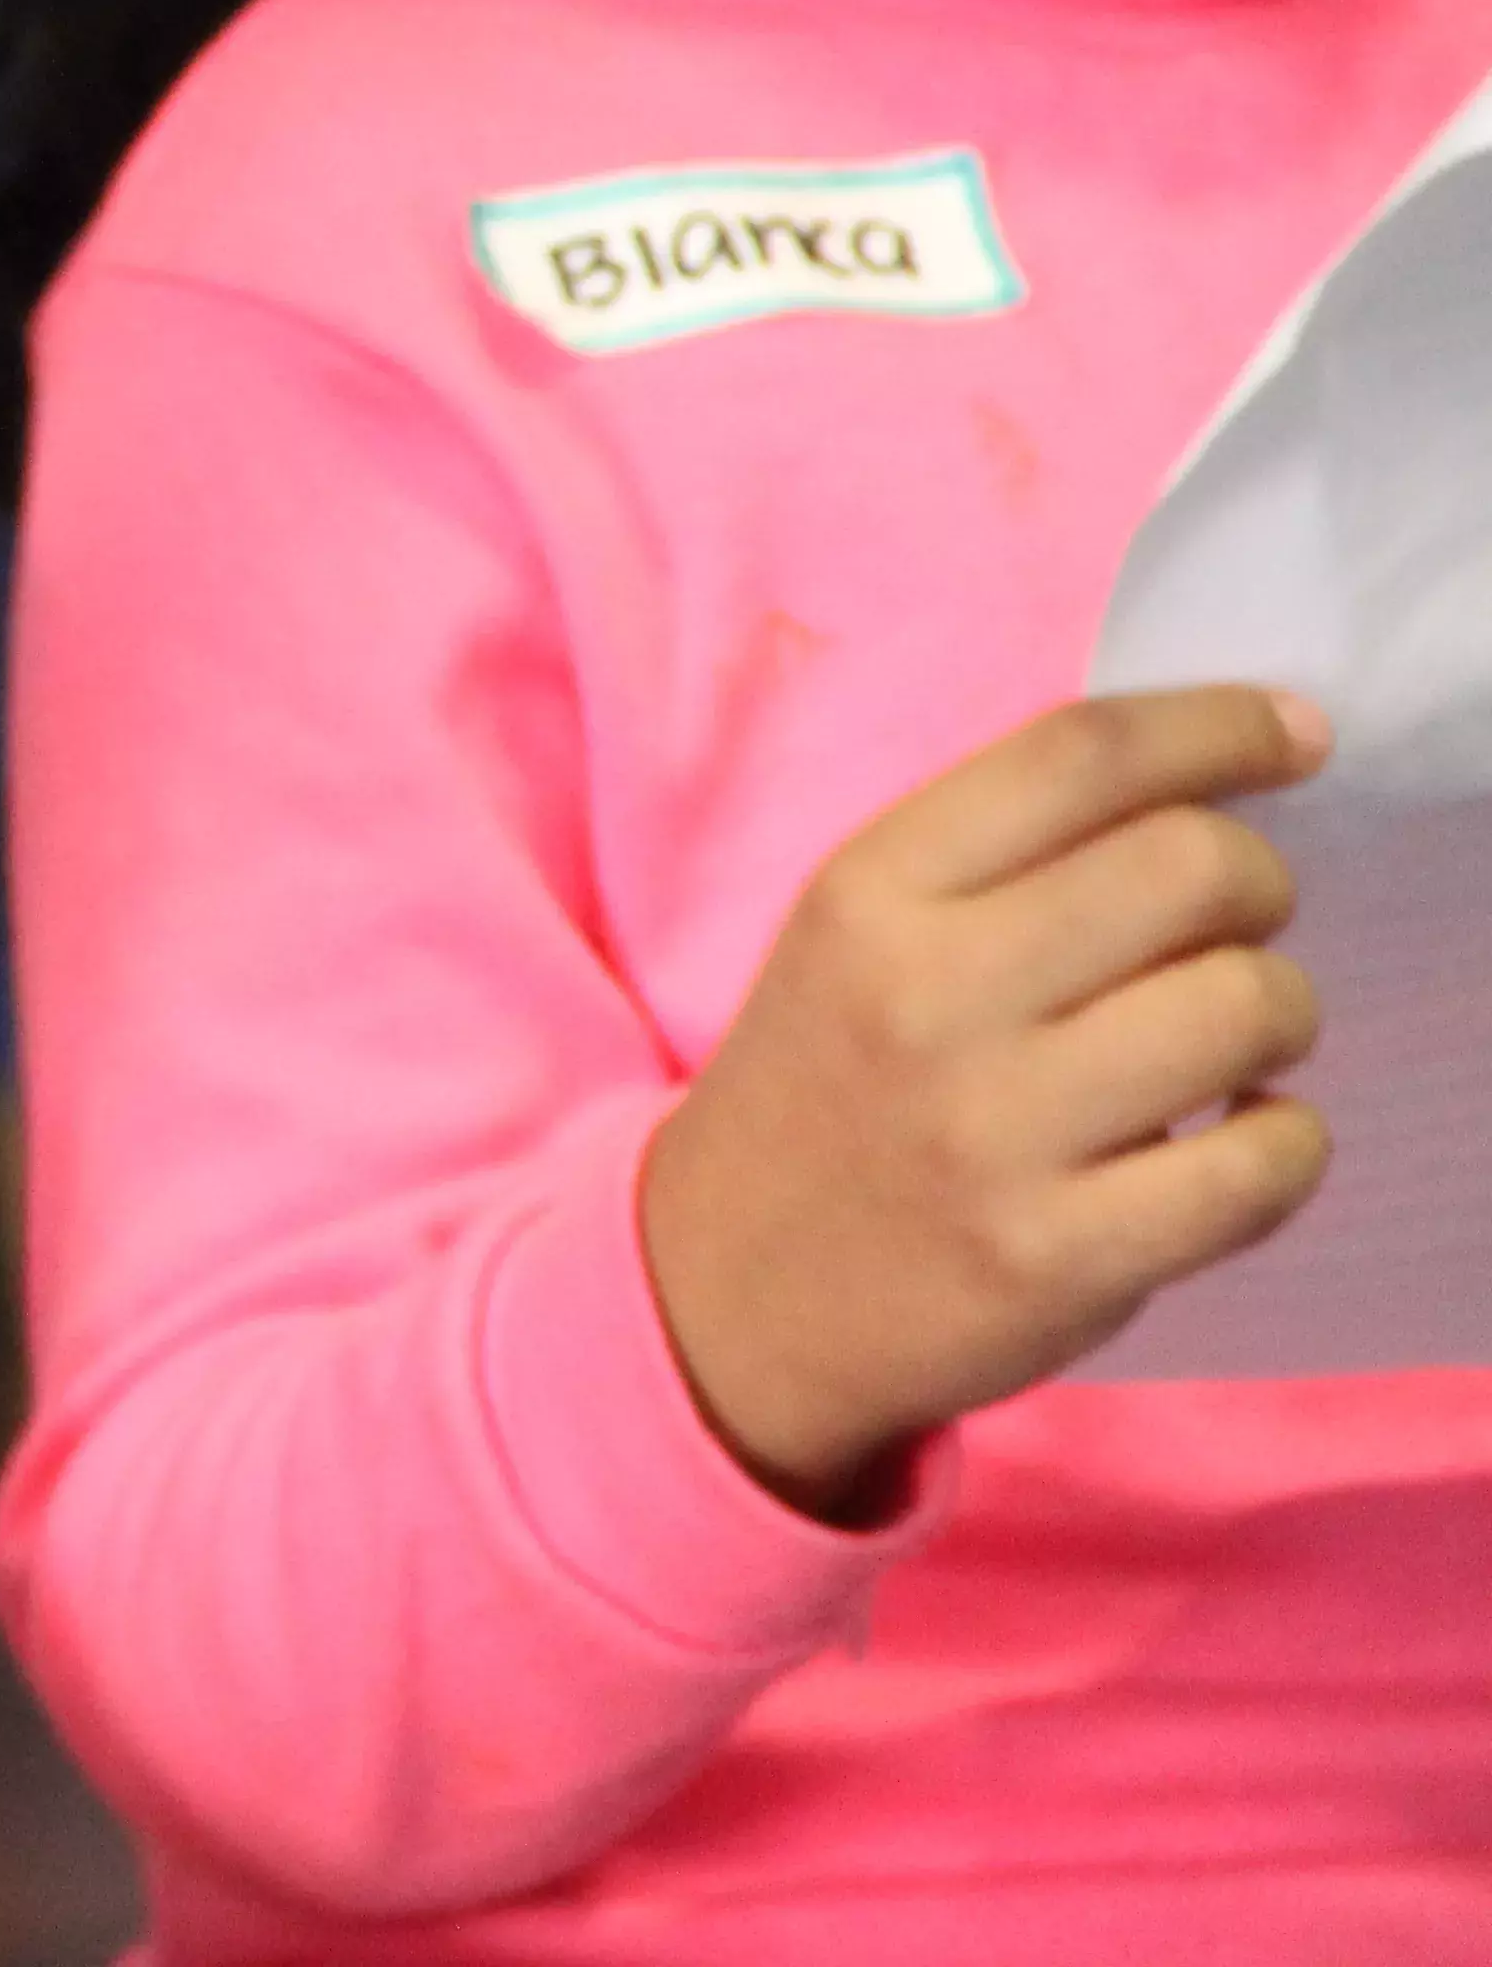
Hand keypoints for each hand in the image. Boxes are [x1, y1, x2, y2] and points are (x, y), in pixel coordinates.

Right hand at [641, 684, 1330, 1518]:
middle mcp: (925, 997)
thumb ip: (1004, 854)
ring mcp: (991, 1135)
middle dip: (1261, 886)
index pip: (1080, 755)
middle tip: (1233, 930)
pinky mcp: (1055, 1259)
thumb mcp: (855, 933)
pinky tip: (1234, 1140)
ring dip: (1280, 1015)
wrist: (723, 1292)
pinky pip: (1264, 1167)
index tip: (1293, 734)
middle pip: (1193, 866)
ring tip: (1227, 1044)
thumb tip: (1225, 774)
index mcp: (868, 893)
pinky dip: (1287, 1143)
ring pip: (1247, 1008)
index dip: (1217, 725)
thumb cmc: (827, 1085)